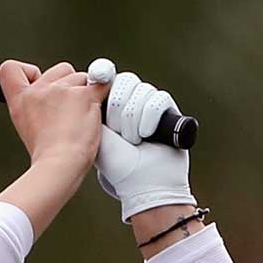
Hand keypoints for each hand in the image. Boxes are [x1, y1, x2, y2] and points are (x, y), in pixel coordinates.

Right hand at [0, 60, 112, 178]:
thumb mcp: (28, 125)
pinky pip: (102, 82)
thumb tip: (57, 89)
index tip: (39, 84)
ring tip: (80, 119)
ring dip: (85, 93)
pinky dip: (104, 93)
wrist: (60, 166)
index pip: (11, 67)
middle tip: (67, 113)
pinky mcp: (84, 94)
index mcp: (20, 99)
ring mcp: (62, 90)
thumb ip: (37, 103)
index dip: (29, 72)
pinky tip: (98, 108)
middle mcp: (39, 90)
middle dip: (68, 84)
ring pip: (81, 77)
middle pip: (60, 69)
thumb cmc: (48, 153)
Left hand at [89, 61, 195, 221]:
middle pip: (125, 81)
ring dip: (133, 119)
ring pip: (142, 90)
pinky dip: (149, 118)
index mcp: (112, 107)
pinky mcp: (169, 112)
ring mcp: (151, 107)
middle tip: (118, 133)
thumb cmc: (117, 164)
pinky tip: (146, 136)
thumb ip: (92, 105)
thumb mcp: (96, 132)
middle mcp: (132, 103)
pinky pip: (158, 100)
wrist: (143, 183)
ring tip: (133, 140)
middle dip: (118, 107)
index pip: (110, 81)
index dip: (106, 84)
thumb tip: (92, 79)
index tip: (100, 89)